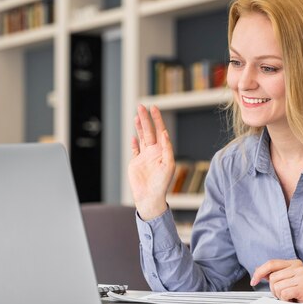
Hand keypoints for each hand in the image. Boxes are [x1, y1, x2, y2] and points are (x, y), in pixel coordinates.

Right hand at [128, 105, 174, 219]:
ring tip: (137, 115)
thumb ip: (167, 148)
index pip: (160, 131)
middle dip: (146, 119)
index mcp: (162, 151)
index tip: (153, 108)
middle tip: (141, 106)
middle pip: (149, 131)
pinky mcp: (136, 163)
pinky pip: (135, 150)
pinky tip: (133, 136)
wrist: (149, 197)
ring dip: (139, 127)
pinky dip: (134, 143)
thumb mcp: (168, 165)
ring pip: (142, 137)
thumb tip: (164, 133)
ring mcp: (144, 157)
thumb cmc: (161, 184)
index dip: (157, 120)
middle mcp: (154, 152)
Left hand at [251, 259, 302, 303]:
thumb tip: (257, 271)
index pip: (271, 263)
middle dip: (274, 289)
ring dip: (281, 296)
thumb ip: (272, 274)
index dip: (259, 272)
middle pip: (273, 277)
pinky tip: (293, 300)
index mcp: (294, 263)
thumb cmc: (298, 295)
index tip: (253, 281)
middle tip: (285, 294)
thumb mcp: (284, 281)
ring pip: (277, 286)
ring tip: (290, 297)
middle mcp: (300, 267)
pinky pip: (284, 293)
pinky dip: (285, 300)